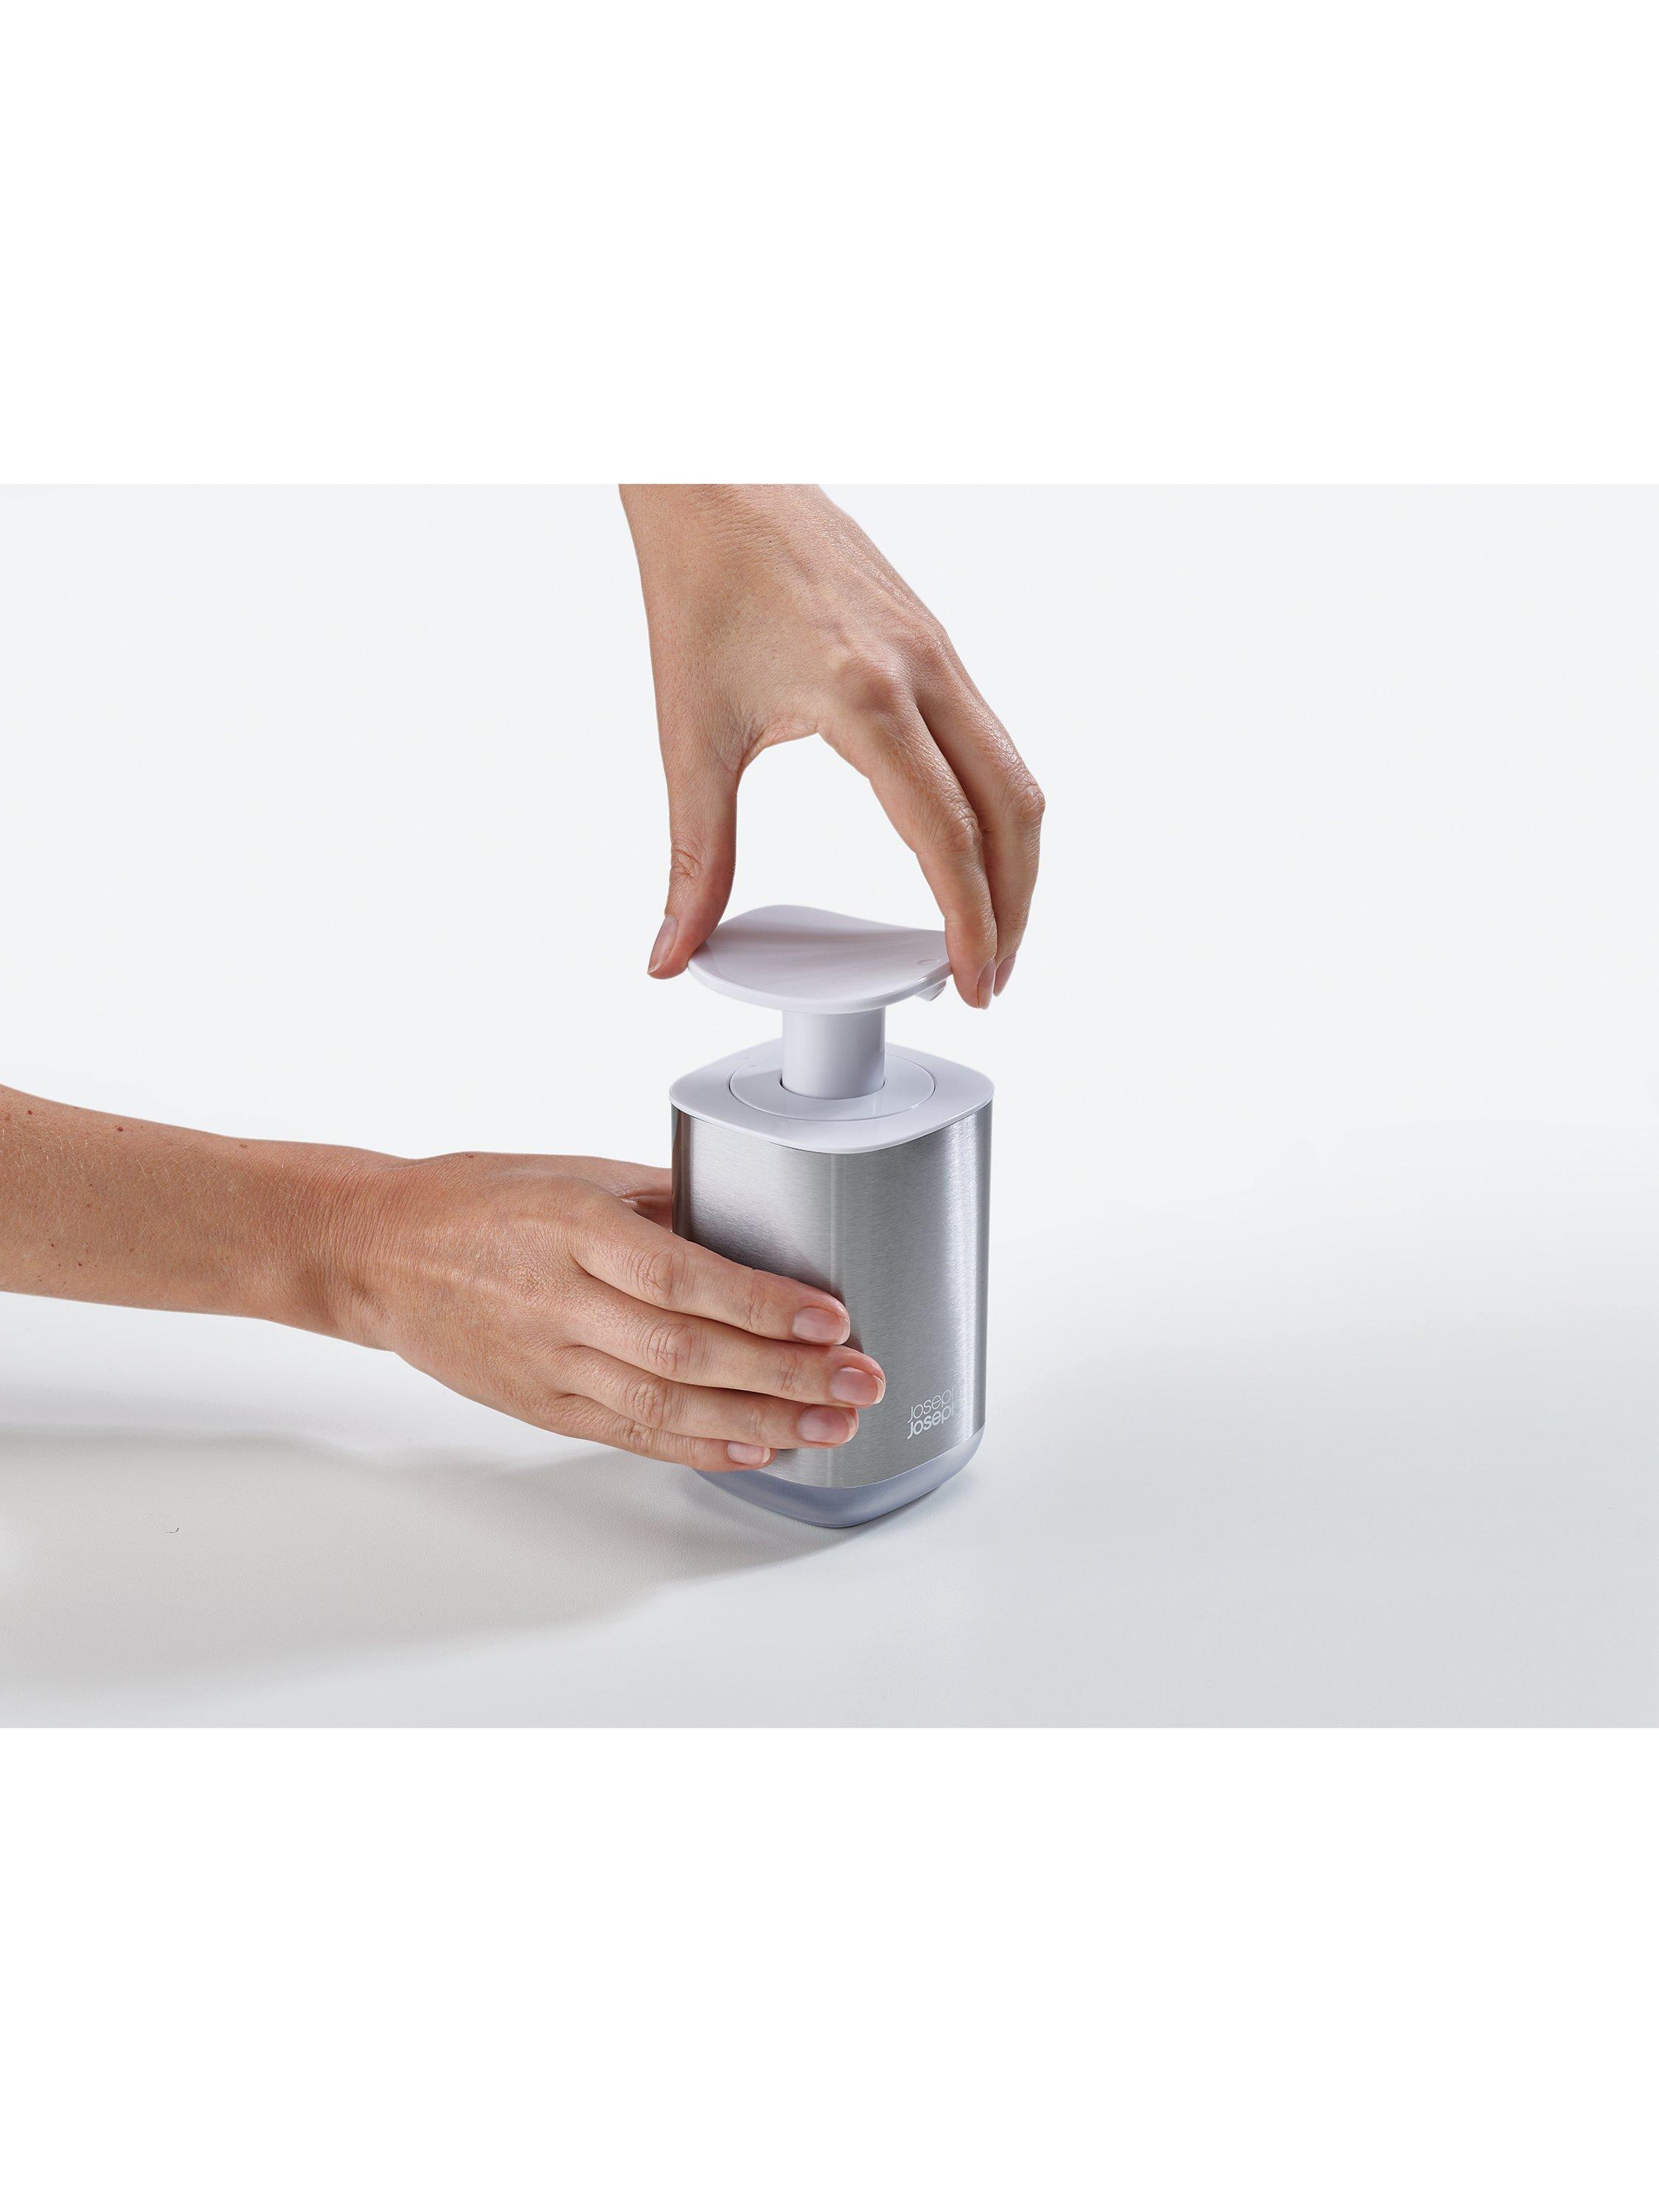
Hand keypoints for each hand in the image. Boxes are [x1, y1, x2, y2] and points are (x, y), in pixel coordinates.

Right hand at [335, 1149, 884, 1472]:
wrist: (381, 1254)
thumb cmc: (480, 1202)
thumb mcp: (573, 1174)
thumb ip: (662, 1199)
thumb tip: (754, 1215)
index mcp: (574, 1227)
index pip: (684, 1274)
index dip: (762, 1303)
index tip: (831, 1317)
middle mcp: (562, 1299)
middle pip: (689, 1350)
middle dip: (786, 1373)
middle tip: (858, 1383)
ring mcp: (551, 1361)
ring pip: (668, 1402)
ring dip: (760, 1420)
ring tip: (829, 1425)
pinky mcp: (542, 1405)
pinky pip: (633, 1432)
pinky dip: (700, 1445)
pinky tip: (756, 1446)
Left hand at [621, 484, 1043, 1006]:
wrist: (717, 476)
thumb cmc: (703, 580)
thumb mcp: (689, 735)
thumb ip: (694, 856)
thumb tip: (673, 948)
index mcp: (864, 695)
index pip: (945, 834)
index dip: (968, 921)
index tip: (971, 981)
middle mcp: (921, 671)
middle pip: (1010, 813)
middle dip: (1012, 908)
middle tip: (989, 978)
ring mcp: (940, 653)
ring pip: (1015, 777)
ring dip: (1016, 862)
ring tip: (989, 929)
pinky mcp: (937, 644)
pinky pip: (995, 742)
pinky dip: (999, 811)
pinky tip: (971, 849)